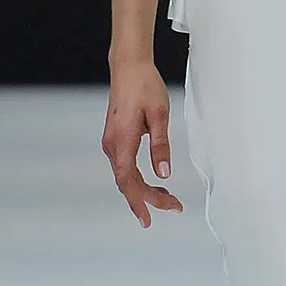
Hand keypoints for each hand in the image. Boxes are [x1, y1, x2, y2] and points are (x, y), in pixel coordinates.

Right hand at [103, 60, 183, 227]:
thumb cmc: (144, 86)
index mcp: (122, 139)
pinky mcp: (115, 139)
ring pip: (126, 176)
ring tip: (169, 198)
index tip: (148, 218)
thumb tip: (163, 172)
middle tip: (174, 206)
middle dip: (149, 198)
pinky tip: (154, 181)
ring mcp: (112, 142)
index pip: (128, 180)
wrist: (128, 67)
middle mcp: (112, 144)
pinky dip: (138, 178)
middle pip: (128, 182)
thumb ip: (161, 146)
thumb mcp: (159, 115)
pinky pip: (125, 166)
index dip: (138, 201)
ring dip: (145, 189)